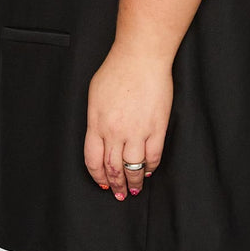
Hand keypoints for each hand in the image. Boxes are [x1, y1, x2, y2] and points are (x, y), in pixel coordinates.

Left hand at [84, 42, 172, 199]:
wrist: (141, 57)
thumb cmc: (117, 69)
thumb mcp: (95, 94)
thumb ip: (95, 118)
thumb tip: (99, 136)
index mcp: (97, 123)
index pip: (93, 160)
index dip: (97, 176)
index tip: (102, 183)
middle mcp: (115, 131)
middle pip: (113, 168)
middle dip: (115, 185)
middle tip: (119, 194)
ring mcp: (137, 131)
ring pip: (133, 168)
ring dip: (133, 183)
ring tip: (135, 189)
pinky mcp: (157, 127)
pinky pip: (153, 157)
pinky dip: (150, 168)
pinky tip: (148, 171)